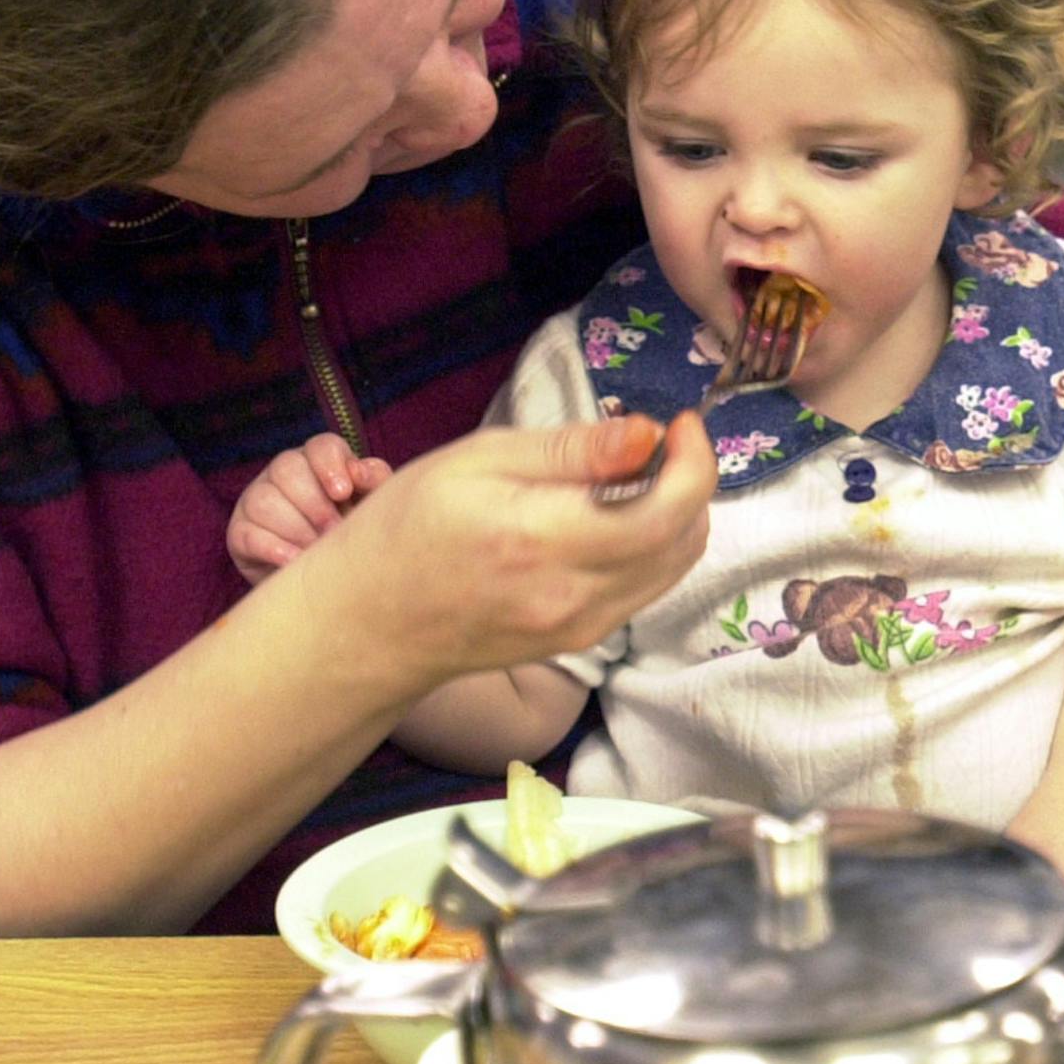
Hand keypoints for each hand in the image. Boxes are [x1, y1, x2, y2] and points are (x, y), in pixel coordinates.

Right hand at [227, 433, 392, 582]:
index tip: (343, 493)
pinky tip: (293, 561)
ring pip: (264, 499)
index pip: (320, 446)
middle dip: (314, 503)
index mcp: (318, 460)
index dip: (330, 465)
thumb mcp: (370, 503)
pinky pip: (248, 533)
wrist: (323, 575)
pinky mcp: (240, 532)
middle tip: (334, 530)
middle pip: (287, 468)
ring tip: (315, 550)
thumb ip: (373, 480)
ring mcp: (256, 499)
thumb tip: (358, 471)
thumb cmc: (350, 529)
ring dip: (295, 528)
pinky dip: (273, 548)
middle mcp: (283, 472)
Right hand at [296, 411, 714, 689]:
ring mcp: (581, 628)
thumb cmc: (408, 526)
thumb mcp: (479, 461)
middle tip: (662, 439)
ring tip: (638, 471)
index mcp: (546, 540)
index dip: (695, 460)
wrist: (368, 623)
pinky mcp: (579, 641)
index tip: (680, 422)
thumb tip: (648, 434)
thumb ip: (571, 451)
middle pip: (683, 540)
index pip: (667, 510)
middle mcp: (576, 596)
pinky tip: (617, 513)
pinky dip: (653, 545)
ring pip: (672, 568)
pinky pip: (645, 588)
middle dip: (693, 480)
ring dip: (678, 514)